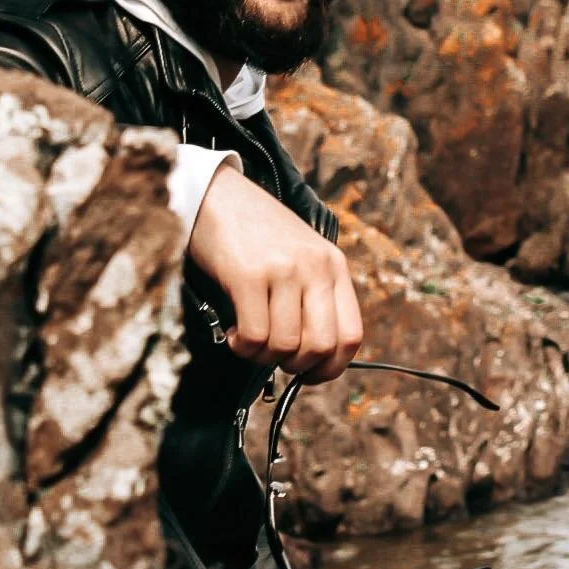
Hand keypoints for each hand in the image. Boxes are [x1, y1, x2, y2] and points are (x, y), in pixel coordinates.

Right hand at [189, 163, 361, 381]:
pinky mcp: (248, 276)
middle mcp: (314, 267)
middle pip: (321, 347)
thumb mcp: (301, 255)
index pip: (351, 335)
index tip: (310, 373)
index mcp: (333, 264)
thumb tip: (313, 357)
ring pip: (285, 346)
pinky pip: (255, 336)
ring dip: (263, 357)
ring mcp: (283, 270)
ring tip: (249, 339)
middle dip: (296, 365)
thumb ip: (314, 295)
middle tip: (274, 356)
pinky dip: (243, 346)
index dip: (332, 367)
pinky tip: (234, 331)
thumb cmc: (256, 231)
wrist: (217, 194)